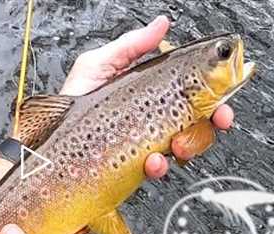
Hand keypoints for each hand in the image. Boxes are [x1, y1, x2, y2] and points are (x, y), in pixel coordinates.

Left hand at [60, 15, 234, 178]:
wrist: (53, 142)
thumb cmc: (73, 100)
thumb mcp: (97, 64)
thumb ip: (130, 46)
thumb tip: (161, 25)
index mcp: (147, 92)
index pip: (189, 92)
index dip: (210, 97)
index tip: (220, 100)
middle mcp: (150, 117)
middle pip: (197, 120)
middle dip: (211, 123)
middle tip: (215, 120)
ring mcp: (144, 142)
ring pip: (186, 146)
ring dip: (188, 144)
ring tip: (174, 143)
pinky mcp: (135, 164)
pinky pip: (159, 169)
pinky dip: (160, 166)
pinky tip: (151, 160)